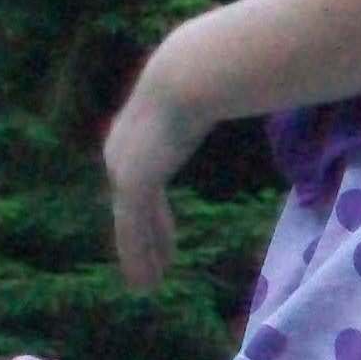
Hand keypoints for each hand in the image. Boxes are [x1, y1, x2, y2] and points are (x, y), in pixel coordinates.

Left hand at [104, 63, 207, 291]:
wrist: (191, 74)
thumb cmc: (209, 77)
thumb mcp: (208, 94)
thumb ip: (213, 104)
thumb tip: (240, 90)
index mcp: (134, 136)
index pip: (141, 187)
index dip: (153, 215)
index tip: (162, 234)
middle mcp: (120, 154)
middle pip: (132, 210)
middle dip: (143, 239)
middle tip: (153, 265)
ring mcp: (122, 170)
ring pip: (130, 226)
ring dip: (140, 257)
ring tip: (147, 285)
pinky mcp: (132, 183)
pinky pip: (133, 230)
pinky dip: (138, 257)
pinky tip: (146, 281)